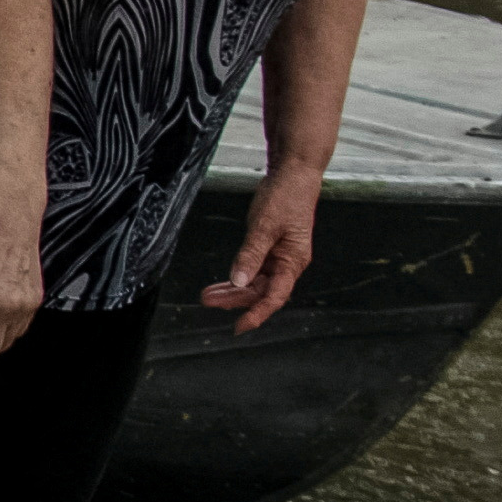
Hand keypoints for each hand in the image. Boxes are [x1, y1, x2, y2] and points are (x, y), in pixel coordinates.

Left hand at [201, 178, 317, 332]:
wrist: (293, 175)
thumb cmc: (286, 197)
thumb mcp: (264, 225)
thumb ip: (251, 254)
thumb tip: (238, 281)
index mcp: (293, 261)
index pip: (275, 296)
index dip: (257, 313)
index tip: (241, 326)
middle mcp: (288, 263)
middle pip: (261, 291)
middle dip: (235, 299)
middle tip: (208, 301)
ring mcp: (279, 258)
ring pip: (254, 283)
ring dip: (232, 290)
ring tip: (208, 295)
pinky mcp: (270, 250)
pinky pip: (252, 270)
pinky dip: (236, 277)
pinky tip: (221, 284)